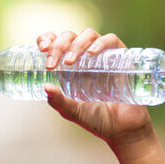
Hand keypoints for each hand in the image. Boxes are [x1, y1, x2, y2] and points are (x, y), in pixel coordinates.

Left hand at [36, 28, 154, 148]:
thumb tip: (45, 87)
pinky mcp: (121, 57)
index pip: (55, 42)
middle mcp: (85, 56)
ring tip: (70, 62)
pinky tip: (92, 53)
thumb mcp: (72, 111)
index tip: (42, 49)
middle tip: (51, 65)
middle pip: (70, 36)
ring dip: (77, 44)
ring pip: (88, 35)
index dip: (47, 39)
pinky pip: (111, 40)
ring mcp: (103, 55)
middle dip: (58, 46)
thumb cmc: (96, 119)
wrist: (122, 128)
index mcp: (69, 65)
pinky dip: (101, 43)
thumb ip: (58, 101)